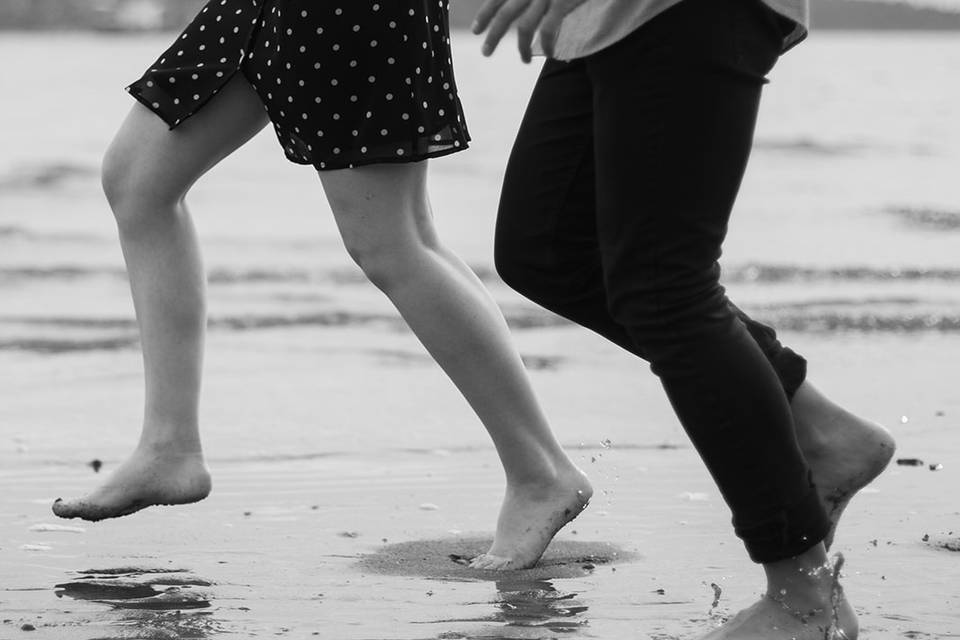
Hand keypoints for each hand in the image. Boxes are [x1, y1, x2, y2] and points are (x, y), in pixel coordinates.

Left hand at [471, 0, 588, 62]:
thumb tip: (519, 9)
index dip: (484, 14)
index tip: (476, 30)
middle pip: (505, 14)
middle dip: (493, 35)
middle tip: (485, 53)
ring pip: (524, 27)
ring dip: (521, 48)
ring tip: (524, 61)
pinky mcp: (561, 3)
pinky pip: (547, 31)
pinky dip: (545, 46)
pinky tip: (548, 54)